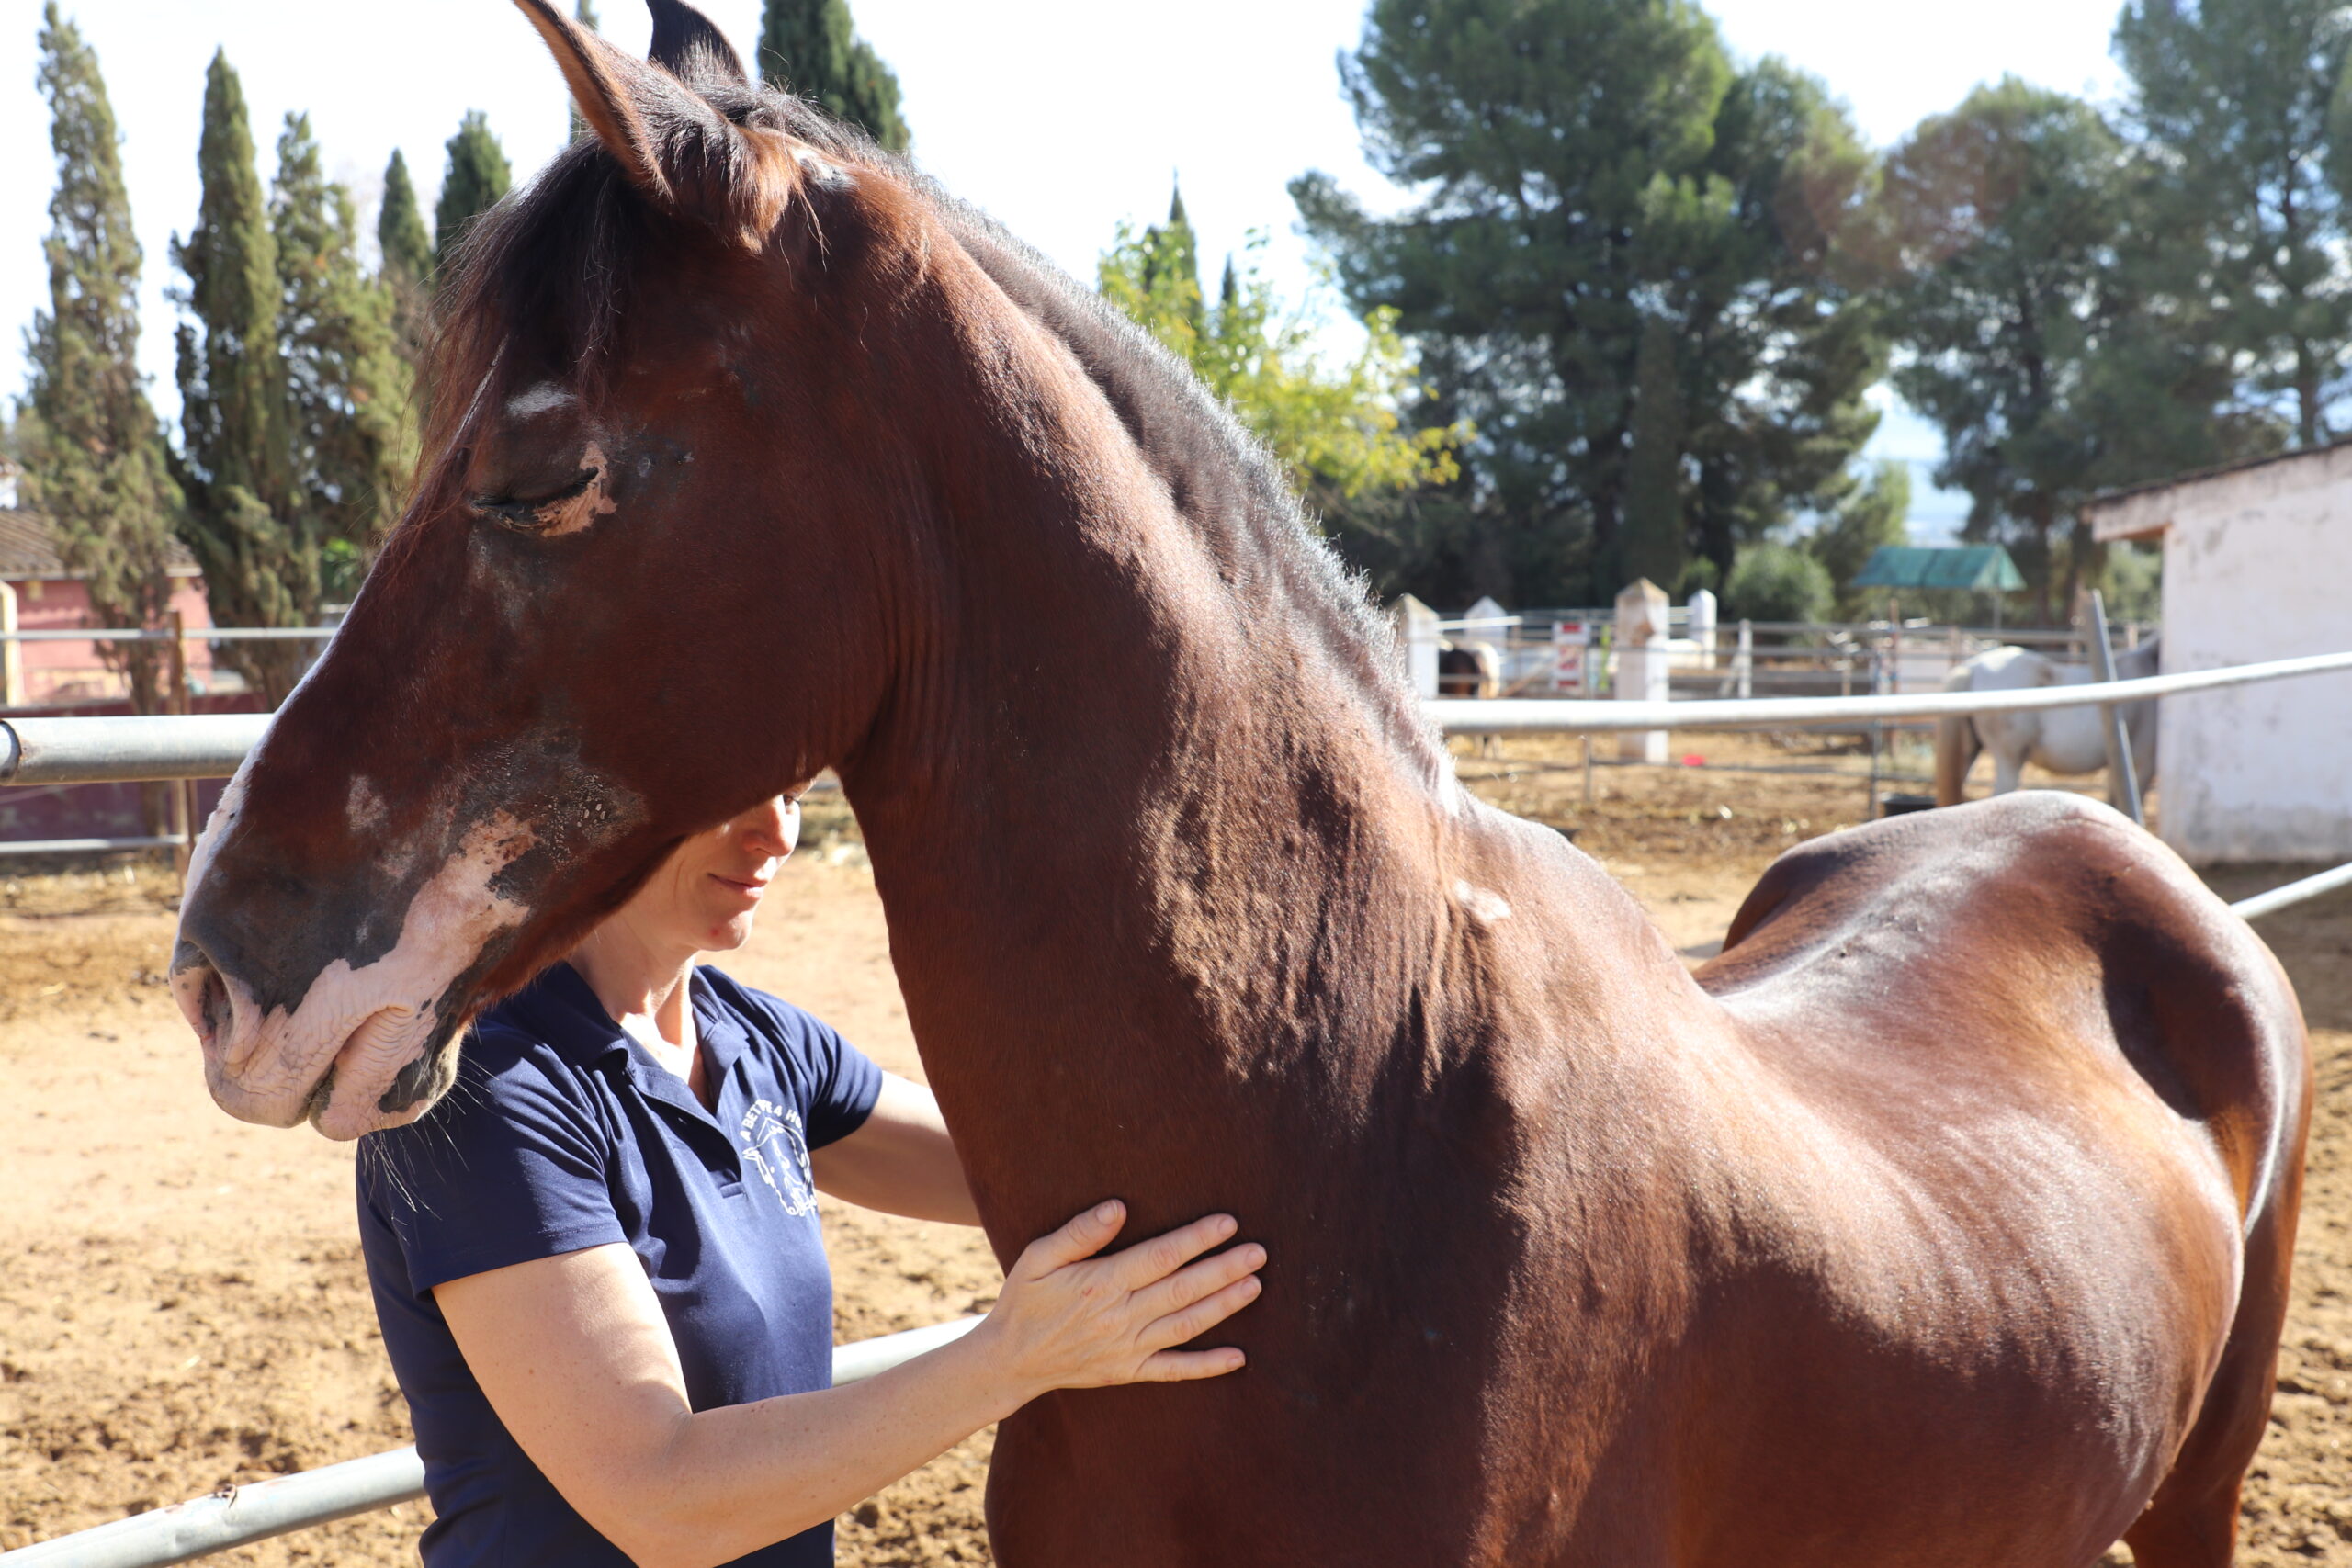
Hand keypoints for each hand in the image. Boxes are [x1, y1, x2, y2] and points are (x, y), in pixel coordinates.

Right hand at [975, 1201, 1264, 1401]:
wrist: (1009, 1362)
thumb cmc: (1024, 1301)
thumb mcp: (1038, 1257)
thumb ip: (1079, 1233)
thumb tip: (1118, 1209)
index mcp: (1100, 1284)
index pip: (1159, 1257)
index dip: (1195, 1239)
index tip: (1227, 1224)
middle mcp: (1119, 1317)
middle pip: (1182, 1290)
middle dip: (1223, 1269)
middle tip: (1258, 1252)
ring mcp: (1127, 1348)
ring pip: (1186, 1325)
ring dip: (1223, 1306)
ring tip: (1256, 1285)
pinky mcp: (1129, 1371)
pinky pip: (1174, 1370)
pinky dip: (1207, 1365)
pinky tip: (1238, 1357)